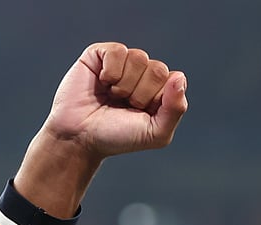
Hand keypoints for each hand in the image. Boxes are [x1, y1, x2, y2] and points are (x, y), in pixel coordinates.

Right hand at [42, 42, 188, 158]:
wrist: (80, 137)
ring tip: (112, 96)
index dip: (158, 100)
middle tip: (124, 106)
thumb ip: (175, 109)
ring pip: (139, 58)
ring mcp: (122, 62)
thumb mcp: (155, 133)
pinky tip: (102, 82)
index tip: (142, 114)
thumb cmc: (118, 137)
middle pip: (158, 69)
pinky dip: (111, 71)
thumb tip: (179, 77)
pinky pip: (118, 51)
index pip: (174, 80)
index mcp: (159, 89)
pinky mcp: (100, 54)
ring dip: (125, 85)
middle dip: (141, 94)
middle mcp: (143, 73)